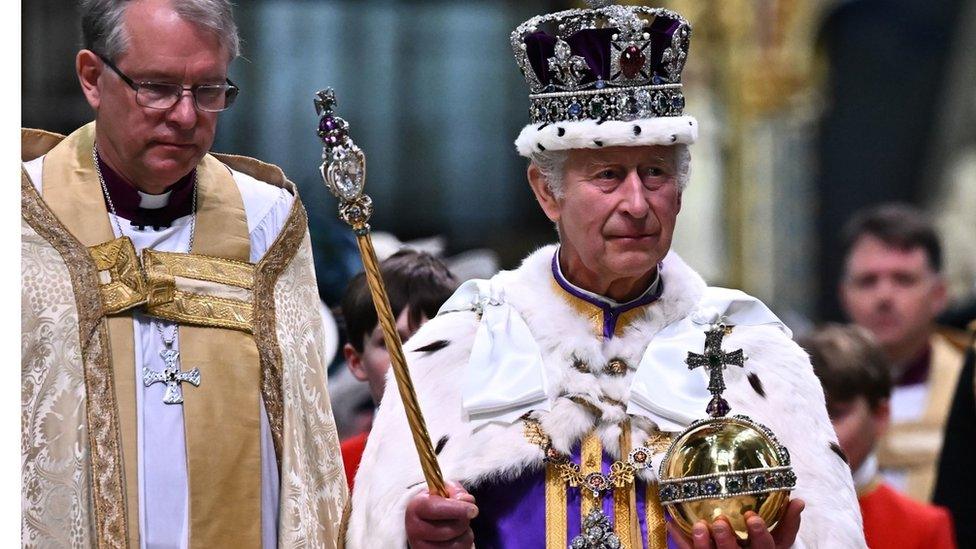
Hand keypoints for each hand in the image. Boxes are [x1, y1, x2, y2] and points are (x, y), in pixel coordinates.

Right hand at [405, 481, 478, 548]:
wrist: (425, 521)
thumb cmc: (438, 504)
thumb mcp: (445, 491)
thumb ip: (457, 493)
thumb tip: (468, 500)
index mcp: (415, 507)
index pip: (435, 508)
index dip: (457, 509)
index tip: (474, 510)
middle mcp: (414, 529)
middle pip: (448, 530)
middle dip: (463, 522)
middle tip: (464, 515)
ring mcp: (420, 547)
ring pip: (455, 545)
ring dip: (465, 534)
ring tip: (459, 526)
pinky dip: (464, 545)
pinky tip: (457, 537)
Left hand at [667, 499, 803, 548]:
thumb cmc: (761, 548)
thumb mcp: (778, 540)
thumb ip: (788, 521)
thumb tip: (799, 500)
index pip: (767, 547)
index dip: (760, 534)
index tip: (752, 517)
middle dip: (727, 540)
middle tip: (719, 522)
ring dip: (703, 544)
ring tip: (698, 526)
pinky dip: (681, 540)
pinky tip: (672, 524)